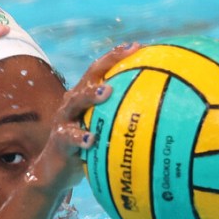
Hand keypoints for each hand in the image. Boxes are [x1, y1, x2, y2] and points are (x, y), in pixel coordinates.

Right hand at [27, 43, 140, 193]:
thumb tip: (162, 118)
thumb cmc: (87, 151)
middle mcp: (72, 105)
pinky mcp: (59, 141)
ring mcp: (64, 121)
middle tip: (125, 56)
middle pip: (87, 79)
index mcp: (84, 98)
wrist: (56, 172)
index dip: (115, 56)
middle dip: (104, 66)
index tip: (138, 46)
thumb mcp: (104, 133)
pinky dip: (80, 137)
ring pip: (75, 102)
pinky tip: (91, 139)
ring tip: (107, 92)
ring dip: (90, 95)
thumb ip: (122, 122)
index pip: (99, 71)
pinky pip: (69, 137)